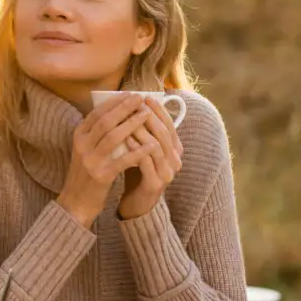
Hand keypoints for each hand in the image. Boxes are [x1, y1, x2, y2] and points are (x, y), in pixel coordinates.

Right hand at [56, 93, 157, 226]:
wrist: (76, 202)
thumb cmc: (86, 173)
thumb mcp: (86, 150)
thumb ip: (97, 133)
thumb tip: (119, 112)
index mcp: (78, 136)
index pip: (97, 113)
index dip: (115, 102)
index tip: (130, 94)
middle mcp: (82, 146)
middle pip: (105, 121)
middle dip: (124, 108)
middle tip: (140, 98)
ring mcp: (90, 161)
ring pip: (113, 137)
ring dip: (132, 124)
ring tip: (147, 115)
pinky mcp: (101, 176)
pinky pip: (122, 160)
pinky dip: (137, 151)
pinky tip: (151, 145)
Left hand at [118, 96, 182, 217]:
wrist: (137, 203)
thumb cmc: (138, 171)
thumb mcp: (142, 148)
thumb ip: (142, 131)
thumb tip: (132, 104)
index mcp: (175, 150)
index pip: (170, 124)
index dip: (159, 110)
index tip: (145, 97)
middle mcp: (175, 160)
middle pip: (164, 133)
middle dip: (149, 117)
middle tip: (135, 104)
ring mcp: (167, 173)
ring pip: (156, 146)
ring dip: (141, 131)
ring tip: (127, 119)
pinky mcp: (155, 184)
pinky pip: (146, 163)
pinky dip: (136, 149)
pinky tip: (125, 140)